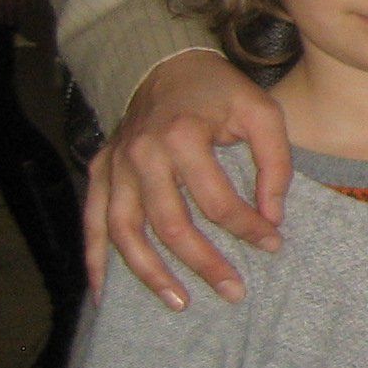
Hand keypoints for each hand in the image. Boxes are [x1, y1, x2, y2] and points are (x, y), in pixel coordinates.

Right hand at [85, 48, 291, 307]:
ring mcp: (114, 166)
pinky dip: (96, 260)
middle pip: (171, 224)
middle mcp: (141, 155)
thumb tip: (273, 216)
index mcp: (183, 137)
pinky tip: (105, 294)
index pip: (217, 200)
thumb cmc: (219, 91)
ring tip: (180, 303)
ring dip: (150, 274)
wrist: (165, 64)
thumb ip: (275, 163)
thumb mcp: (263, 112)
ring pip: (126, 233)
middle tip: (234, 292)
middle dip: (204, 263)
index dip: (248, 227)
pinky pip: (92, 223)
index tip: (272, 245)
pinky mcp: (98, 172)